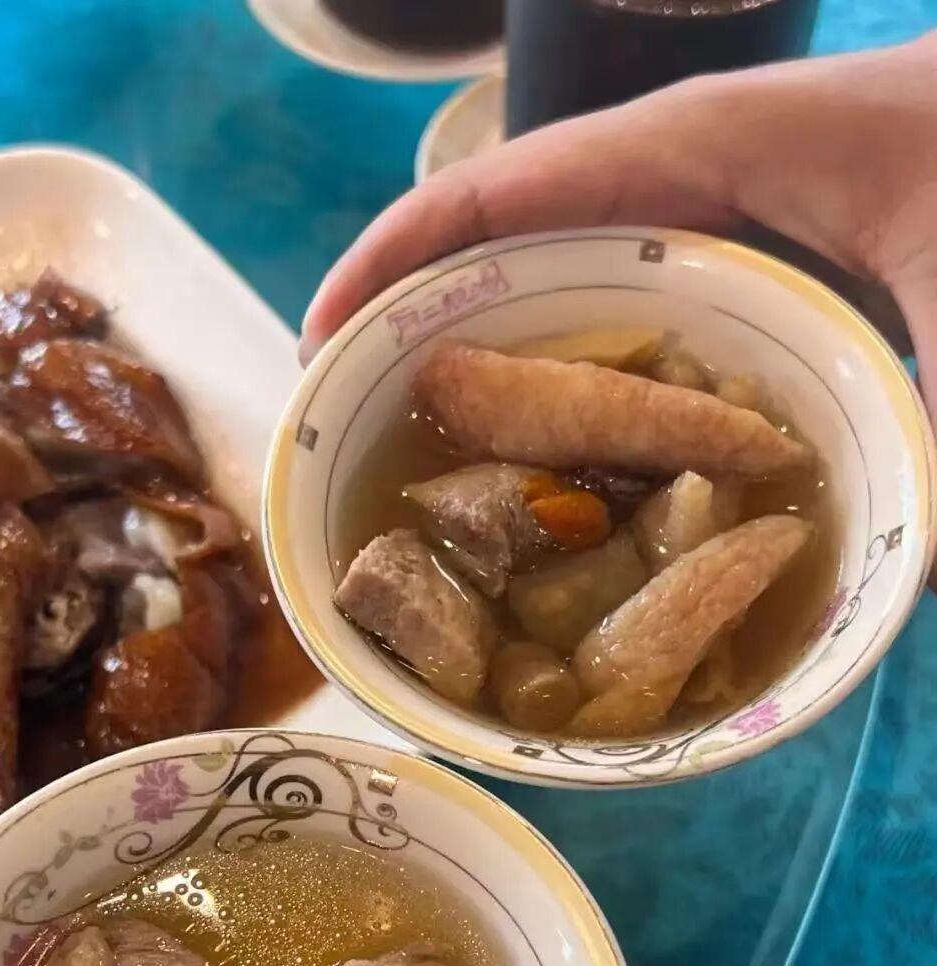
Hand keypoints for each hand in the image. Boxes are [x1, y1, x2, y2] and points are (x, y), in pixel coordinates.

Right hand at [301, 31, 936, 412]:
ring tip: (428, 455)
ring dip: (479, 353)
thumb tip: (914, 580)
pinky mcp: (718, 247)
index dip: (391, 265)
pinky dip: (562, 364)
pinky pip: (609, 300)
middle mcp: (667, 177)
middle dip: (413, 325)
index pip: (496, 196)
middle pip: (495, 242)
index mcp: (688, 151)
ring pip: (546, 276)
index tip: (322, 349)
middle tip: (359, 432)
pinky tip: (555, 446)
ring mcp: (687, 211)